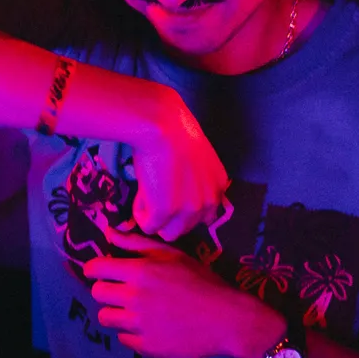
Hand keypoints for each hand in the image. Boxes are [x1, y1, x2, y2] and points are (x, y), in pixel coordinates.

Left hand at [82, 221, 277, 357]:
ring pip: (106, 318)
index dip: (96, 270)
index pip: (95, 269)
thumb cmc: (202, 282)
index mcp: (139, 272)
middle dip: (107, 291)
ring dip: (116, 313)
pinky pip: (124, 339)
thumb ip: (137, 243)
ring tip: (135, 311)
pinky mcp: (146, 347)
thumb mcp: (172, 255)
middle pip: (98, 294)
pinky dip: (132, 333)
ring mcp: (139, 325)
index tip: (103, 272)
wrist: (227, 320)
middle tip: (124, 292)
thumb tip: (109, 232)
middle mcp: (134, 298)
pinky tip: (150, 327)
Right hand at [130, 93, 231, 240]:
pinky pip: (148, 226)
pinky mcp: (165, 212)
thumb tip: (178, 186)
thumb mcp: (197, 155)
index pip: (204, 214)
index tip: (170, 192)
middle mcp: (209, 202)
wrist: (161, 126)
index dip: (183, 206)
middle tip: (155, 193)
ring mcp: (188, 210)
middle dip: (169, 216)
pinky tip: (139, 193)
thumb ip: (196, 177)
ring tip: (146, 194)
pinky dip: (140, 213)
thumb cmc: (174, 130)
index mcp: (218, 186)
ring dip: (155, 218)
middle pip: (187, 226)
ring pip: (168, 232)